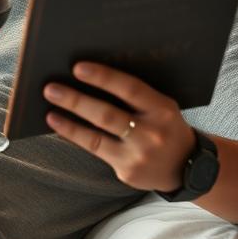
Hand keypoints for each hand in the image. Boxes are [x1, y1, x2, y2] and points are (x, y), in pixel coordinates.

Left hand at [43, 63, 196, 191]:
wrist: (187, 167)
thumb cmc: (164, 127)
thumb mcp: (161, 107)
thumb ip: (135, 95)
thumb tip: (89, 76)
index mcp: (162, 108)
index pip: (130, 88)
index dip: (103, 77)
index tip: (77, 68)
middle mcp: (152, 133)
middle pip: (107, 114)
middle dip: (76, 100)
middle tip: (51, 89)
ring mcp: (139, 154)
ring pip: (97, 137)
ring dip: (69, 123)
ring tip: (50, 110)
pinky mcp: (128, 171)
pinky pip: (96, 151)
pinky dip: (75, 137)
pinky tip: (60, 126)